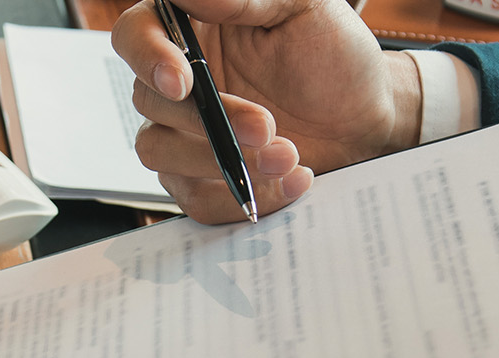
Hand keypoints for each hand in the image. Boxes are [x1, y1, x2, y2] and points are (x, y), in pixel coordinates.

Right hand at [112, 0, 418, 221]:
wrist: (364, 117)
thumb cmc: (333, 54)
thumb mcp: (303, 8)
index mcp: (190, 30)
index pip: (134, 34)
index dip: (147, 57)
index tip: (182, 81)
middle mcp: (179, 81)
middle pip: (148, 100)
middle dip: (208, 121)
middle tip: (266, 128)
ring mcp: (184, 133)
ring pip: (160, 152)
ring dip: (221, 161)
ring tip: (287, 157)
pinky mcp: (201, 179)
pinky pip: (195, 198)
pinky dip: (241, 196)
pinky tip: (289, 180)